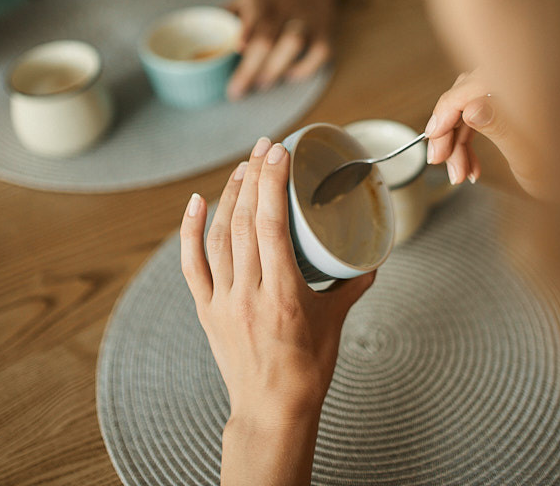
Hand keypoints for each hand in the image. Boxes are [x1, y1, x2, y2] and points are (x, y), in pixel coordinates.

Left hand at [179, 137, 373, 428]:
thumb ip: (351, 288)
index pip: (270, 225)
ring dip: (230, 195)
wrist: (271, 412)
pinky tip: (197, 202)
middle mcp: (248, 293)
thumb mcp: (335, 324)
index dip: (272, 183)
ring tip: (244, 166)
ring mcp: (223, 301)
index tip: (278, 152)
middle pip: (244, 222)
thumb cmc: (308, 371)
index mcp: (283, 294)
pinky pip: (193, 265)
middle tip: (265, 147)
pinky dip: (190, 231)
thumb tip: (369, 261)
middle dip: (254, 177)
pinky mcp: (207, 310)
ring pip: (219, 236)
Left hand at [224, 0, 342, 99]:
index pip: (251, 19)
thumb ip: (227, 18)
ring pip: (294, 45)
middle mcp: (285, 9)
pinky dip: (306, 69)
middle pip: (268, 40)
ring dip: (276, 68)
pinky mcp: (325, 32)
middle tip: (238, 91)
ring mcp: (307, 21)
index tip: (235, 52)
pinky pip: (319, 54)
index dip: (245, 35)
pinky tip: (290, 76)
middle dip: (251, 69)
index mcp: (261, 0)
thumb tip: (203, 42)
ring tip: (262, 84)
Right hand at [425, 70, 546, 196]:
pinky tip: (471, 167)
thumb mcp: (530, 155)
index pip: (469, 89)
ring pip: (470, 109)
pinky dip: (471, 142)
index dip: (444, 113)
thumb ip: (501, 126)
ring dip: (459, 142)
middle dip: (449, 130)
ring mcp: (519, 95)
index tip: (432, 140)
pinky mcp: (516, 108)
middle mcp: (523, 84)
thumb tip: (473, 106)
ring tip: (460, 174)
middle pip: (466, 96)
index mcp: (528, 87)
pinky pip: (481, 118)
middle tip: (440, 161)